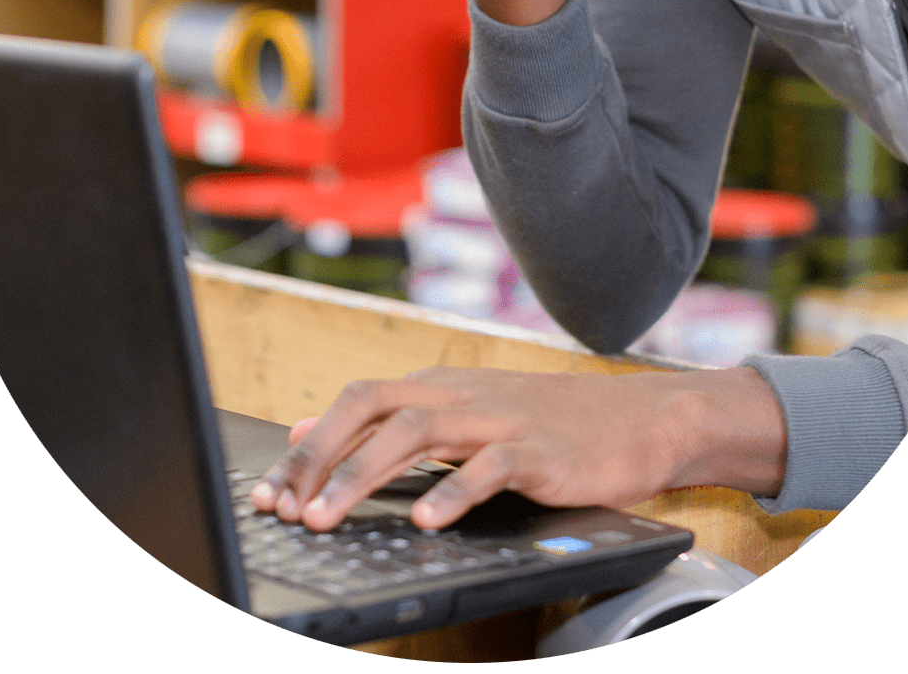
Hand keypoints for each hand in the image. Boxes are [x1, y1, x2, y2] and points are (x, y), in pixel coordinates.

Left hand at [250, 366, 786, 530]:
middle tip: (284, 505)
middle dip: (320, 455)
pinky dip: (453, 492)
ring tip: (327, 517)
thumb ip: (389, 420)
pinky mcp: (537, 449)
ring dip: (363, 474)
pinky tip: (426, 521)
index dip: (307, 446)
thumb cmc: (546, 423)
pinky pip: (489, 468)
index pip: (356, 403)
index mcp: (438, 387)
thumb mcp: (462, 411)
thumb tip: (309, 430)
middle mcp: (460, 395)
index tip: (269, 491)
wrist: (638, 416)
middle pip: (373, 406)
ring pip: (416, 431)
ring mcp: (498, 419)